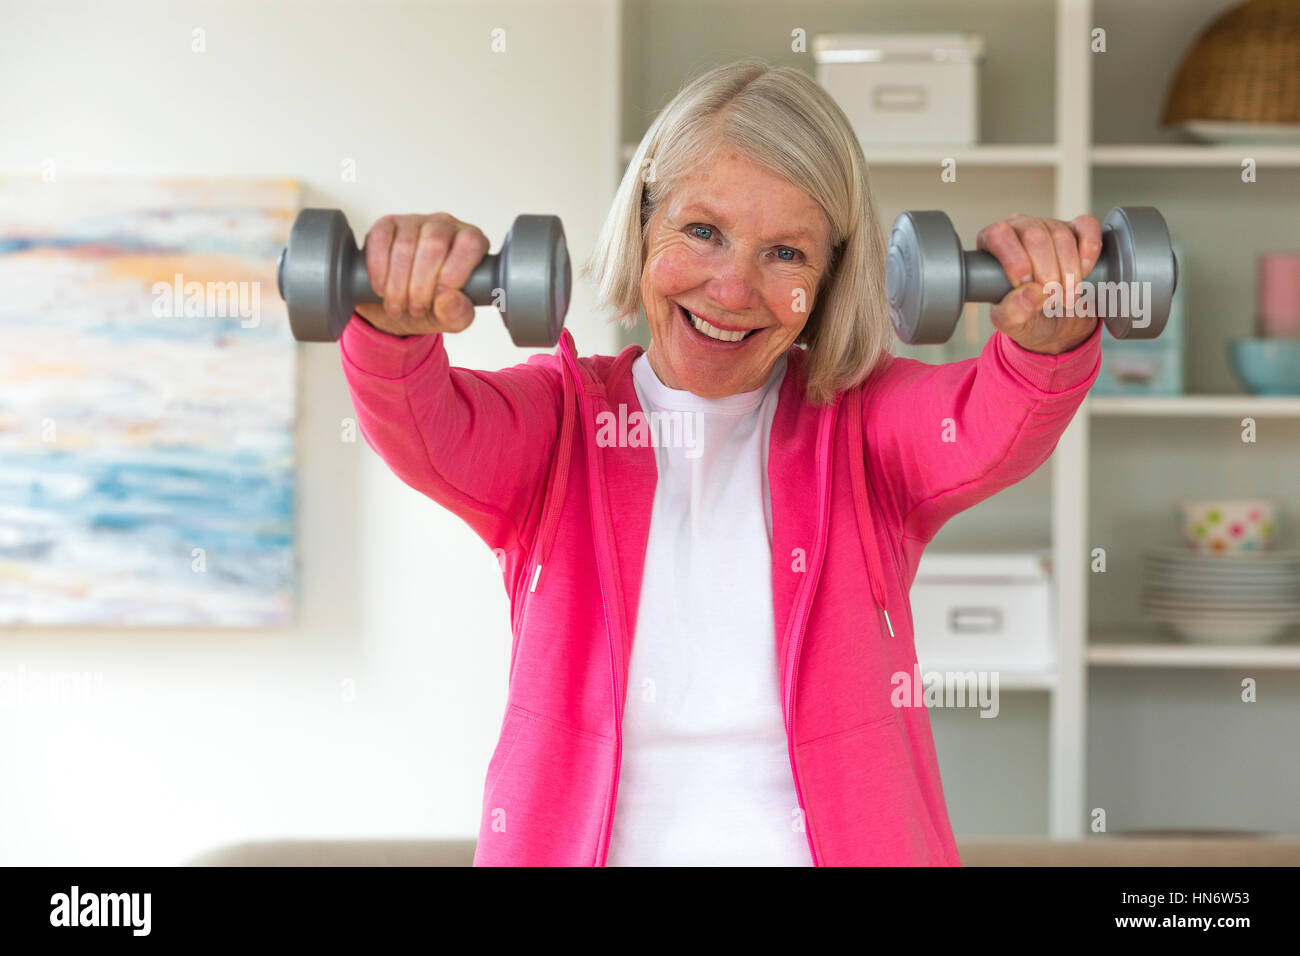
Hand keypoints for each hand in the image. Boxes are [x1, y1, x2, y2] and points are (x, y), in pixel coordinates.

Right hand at [353, 213, 488, 336]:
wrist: (398, 306)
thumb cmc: (434, 307)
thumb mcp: (451, 318)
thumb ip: (458, 313)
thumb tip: (449, 300)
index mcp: (471, 242)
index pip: (470, 243)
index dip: (456, 269)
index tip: (440, 295)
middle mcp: (445, 226)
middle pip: (435, 243)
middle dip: (422, 284)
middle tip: (416, 310)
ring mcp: (415, 222)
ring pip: (406, 244)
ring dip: (398, 283)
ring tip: (398, 307)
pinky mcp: (387, 225)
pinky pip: (380, 239)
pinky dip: (379, 269)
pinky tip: (381, 288)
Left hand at [976, 213, 1101, 354]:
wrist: (1057, 321)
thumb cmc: (1026, 315)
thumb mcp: (1012, 323)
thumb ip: (1014, 311)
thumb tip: (1034, 292)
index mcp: (992, 245)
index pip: (998, 235)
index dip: (1014, 259)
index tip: (1026, 283)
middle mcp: (1019, 229)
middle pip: (1034, 235)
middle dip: (1047, 272)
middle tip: (1053, 299)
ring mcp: (1049, 226)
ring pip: (1061, 234)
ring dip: (1069, 271)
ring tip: (1067, 297)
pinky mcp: (1078, 228)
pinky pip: (1087, 227)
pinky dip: (1088, 251)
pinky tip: (1084, 272)